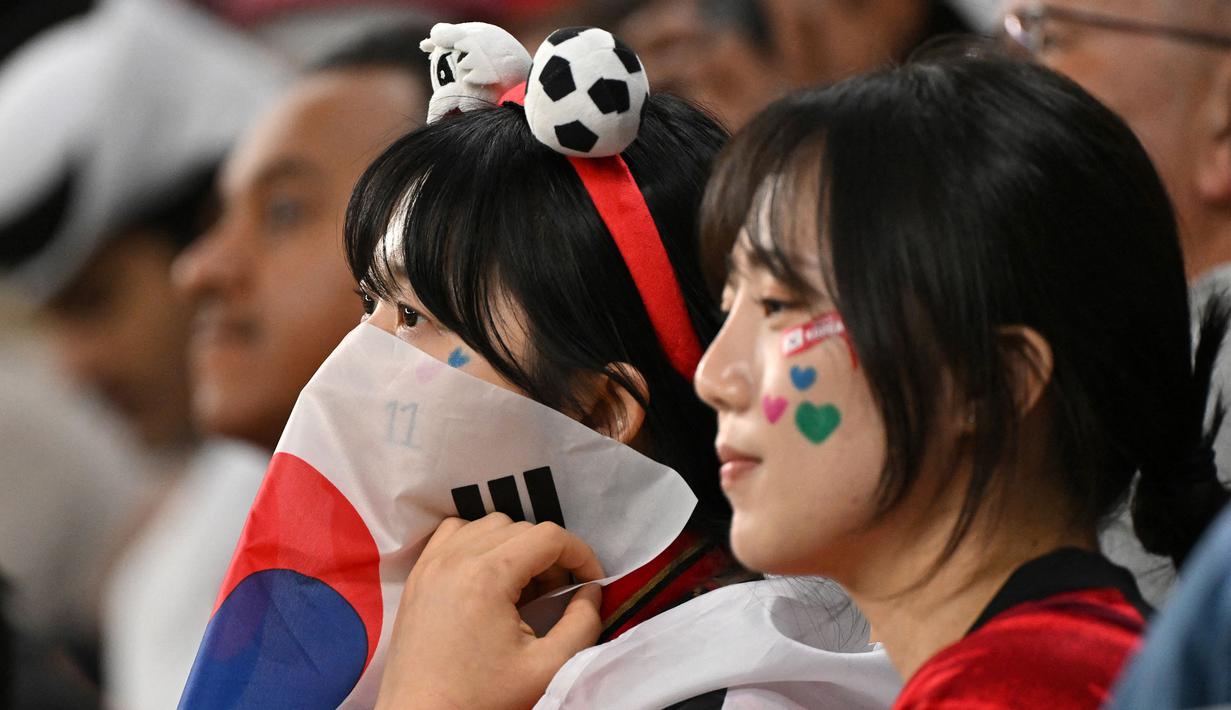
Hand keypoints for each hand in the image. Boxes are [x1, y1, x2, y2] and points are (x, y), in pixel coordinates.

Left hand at [375, 514, 603, 709]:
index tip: (592, 584)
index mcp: (487, 576)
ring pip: (487, 525)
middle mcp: (455, 558)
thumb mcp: (548, 669)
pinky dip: (477, 542)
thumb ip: (583, 624)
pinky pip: (453, 533)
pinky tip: (487, 577)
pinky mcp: (417, 576)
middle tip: (557, 596)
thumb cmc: (483, 699)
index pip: (548, 537)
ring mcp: (430, 564)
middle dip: (549, 556)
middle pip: (520, 527)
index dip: (580, 555)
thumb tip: (591, 591)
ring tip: (523, 588)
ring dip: (514, 546)